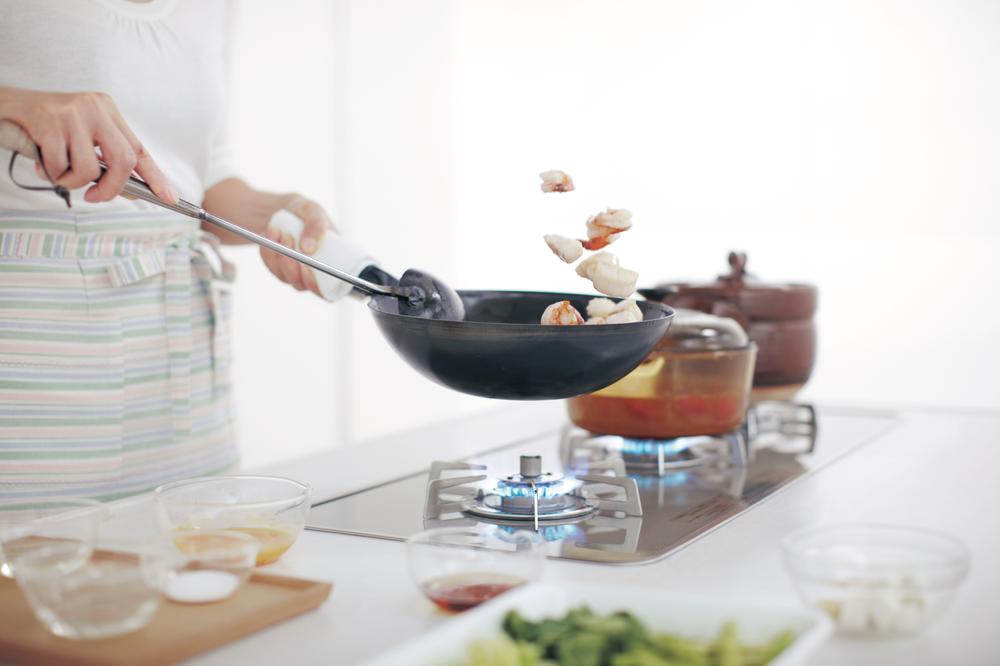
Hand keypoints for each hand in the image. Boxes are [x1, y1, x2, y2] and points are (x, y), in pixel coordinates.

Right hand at [0, 86, 175, 202]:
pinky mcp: (50, 120)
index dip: (156, 177)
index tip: (170, 198)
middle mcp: (96, 108)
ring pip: (90, 169)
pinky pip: (60, 165)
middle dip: (112, 188)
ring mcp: (73, 112)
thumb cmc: (43, 127)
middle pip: (124, 161)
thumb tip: (130, 191)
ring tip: (56, 170)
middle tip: (95, 197)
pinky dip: (50, 173)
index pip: (139, 149)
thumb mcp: (80, 140)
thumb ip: (103, 161)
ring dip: (71, 181)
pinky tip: (40, 161)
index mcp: (108, 111)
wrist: (3, 106)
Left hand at [259, 194, 334, 294]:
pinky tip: (268, 234)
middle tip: (288, 240)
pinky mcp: (280, 268)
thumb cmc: (304, 210)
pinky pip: (271, 267)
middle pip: (303, 285)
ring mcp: (296, 271)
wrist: (282, 209)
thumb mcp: (312, 210)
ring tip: (277, 231)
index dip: (316, 284)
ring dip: (278, 256)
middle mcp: (315, 271)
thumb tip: (309, 248)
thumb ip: (316, 225)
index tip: (306, 266)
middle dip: (292, 267)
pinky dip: (267, 251)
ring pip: (285, 277)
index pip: (327, 287)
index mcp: (333, 261)